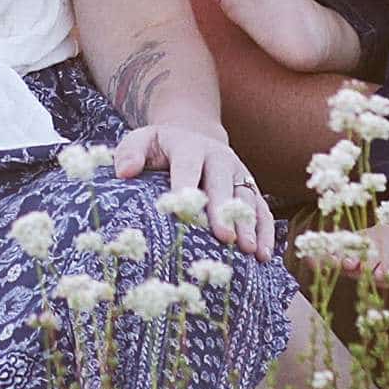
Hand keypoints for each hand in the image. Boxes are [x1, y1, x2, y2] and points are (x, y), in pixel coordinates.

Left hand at [112, 122, 278, 262]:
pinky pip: (262, 209)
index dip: (185, 186)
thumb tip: (124, 172)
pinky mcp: (250, 187)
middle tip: (224, 238)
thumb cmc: (161, 147)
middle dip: (223, 211)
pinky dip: (264, 231)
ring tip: (248, 250)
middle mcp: (219, 157)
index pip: (187, 166)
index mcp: (189, 146)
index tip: (182, 209)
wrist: (194, 132)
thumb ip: (130, 152)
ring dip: (248, 224)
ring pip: (246, 198)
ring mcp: (238, 172)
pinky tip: (263, 255)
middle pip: (222, 184)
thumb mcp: (141, 140)